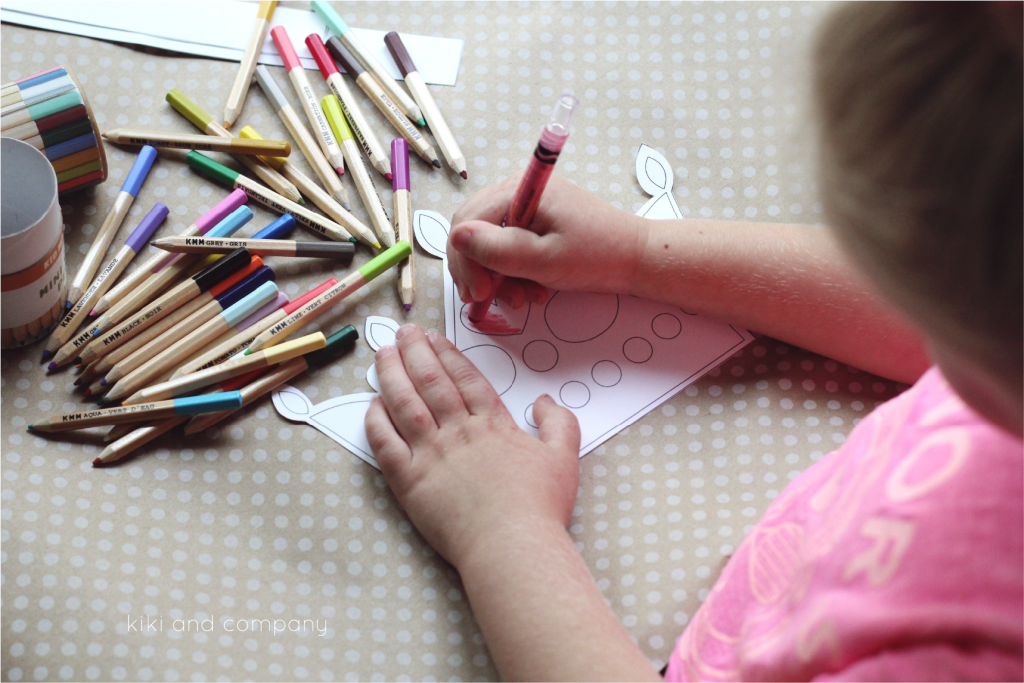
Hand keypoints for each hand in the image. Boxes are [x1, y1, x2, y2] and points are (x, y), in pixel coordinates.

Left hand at [364, 325, 581, 568]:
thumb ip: (559, 422)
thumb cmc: (539, 507)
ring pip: (405, 404)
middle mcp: (458, 432)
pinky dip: (376, 421)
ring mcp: (431, 455)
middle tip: (403, 332)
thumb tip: (544, 400)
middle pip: (432, 381)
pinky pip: (386, 445)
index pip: (465, 378)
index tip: (434, 338)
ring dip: (391, 375)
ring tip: (382, 355)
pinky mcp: (410, 482)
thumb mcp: (564, 457)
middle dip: (415, 352)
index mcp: (492, 424)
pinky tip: (371, 405)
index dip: (448, 354)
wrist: (512, 546)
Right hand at [447, 173, 649, 307]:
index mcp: (519, 190)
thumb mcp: (544, 260)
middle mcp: (517, 191)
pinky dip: (512, 273)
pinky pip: (506, 248)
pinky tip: (530, 290)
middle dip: (480, 271)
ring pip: (487, 244)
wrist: (635, 258)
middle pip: (472, 232)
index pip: (467, 223)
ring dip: (497, 276)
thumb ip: (499, 250)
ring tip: (522, 298)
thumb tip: (457, 237)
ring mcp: (525, 206)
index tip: (480, 295)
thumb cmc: (597, 256)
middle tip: (492, 301)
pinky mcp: (533, 222)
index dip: (467, 262)